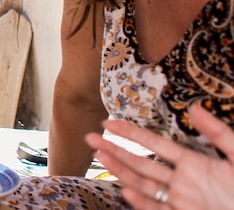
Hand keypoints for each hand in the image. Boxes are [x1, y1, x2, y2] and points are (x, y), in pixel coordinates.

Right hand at [86, 104, 233, 208]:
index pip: (155, 144)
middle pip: (141, 163)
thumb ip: (219, 134)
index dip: (131, 133)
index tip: (108, 122)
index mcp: (194, 163)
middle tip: (90, 137)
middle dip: (115, 150)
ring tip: (99, 155)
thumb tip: (195, 108)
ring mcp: (181, 201)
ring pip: (143, 184)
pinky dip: (141, 203)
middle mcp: (182, 182)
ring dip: (121, 171)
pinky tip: (127, 191)